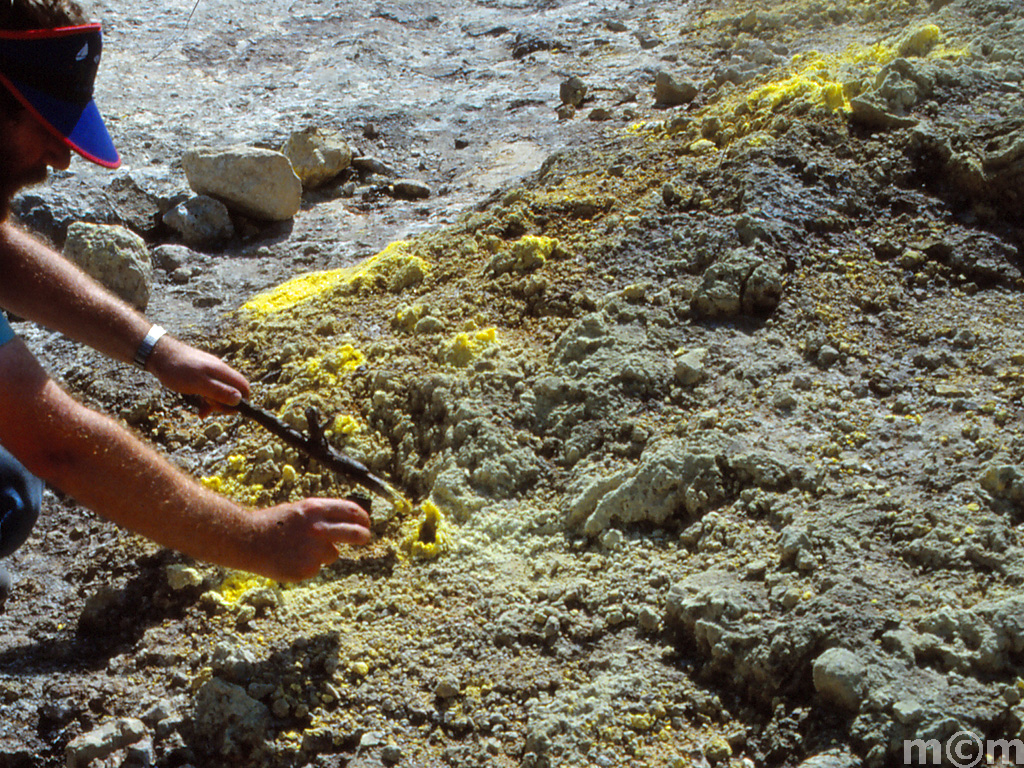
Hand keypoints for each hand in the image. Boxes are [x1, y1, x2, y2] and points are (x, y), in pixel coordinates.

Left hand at [146, 335, 250, 413]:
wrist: (158, 354)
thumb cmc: (177, 369)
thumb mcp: (198, 384)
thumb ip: (219, 391)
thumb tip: (239, 399)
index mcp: (222, 371)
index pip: (244, 386)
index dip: (242, 401)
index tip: (228, 411)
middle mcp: (219, 371)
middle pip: (233, 391)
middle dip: (225, 404)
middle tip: (210, 409)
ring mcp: (210, 372)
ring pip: (220, 392)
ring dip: (214, 403)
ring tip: (201, 411)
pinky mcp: (201, 374)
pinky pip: (210, 389)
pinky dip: (206, 399)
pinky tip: (198, 406)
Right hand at [249, 498, 371, 581]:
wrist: (247, 540)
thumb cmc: (274, 524)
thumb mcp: (300, 510)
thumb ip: (323, 515)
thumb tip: (351, 521)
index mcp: (315, 509)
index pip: (351, 511)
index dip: (363, 517)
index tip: (366, 522)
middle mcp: (317, 528)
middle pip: (355, 533)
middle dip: (363, 536)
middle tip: (365, 537)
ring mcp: (313, 550)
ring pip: (333, 554)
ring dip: (323, 553)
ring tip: (298, 548)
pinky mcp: (307, 569)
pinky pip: (317, 567)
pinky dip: (308, 565)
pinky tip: (290, 558)